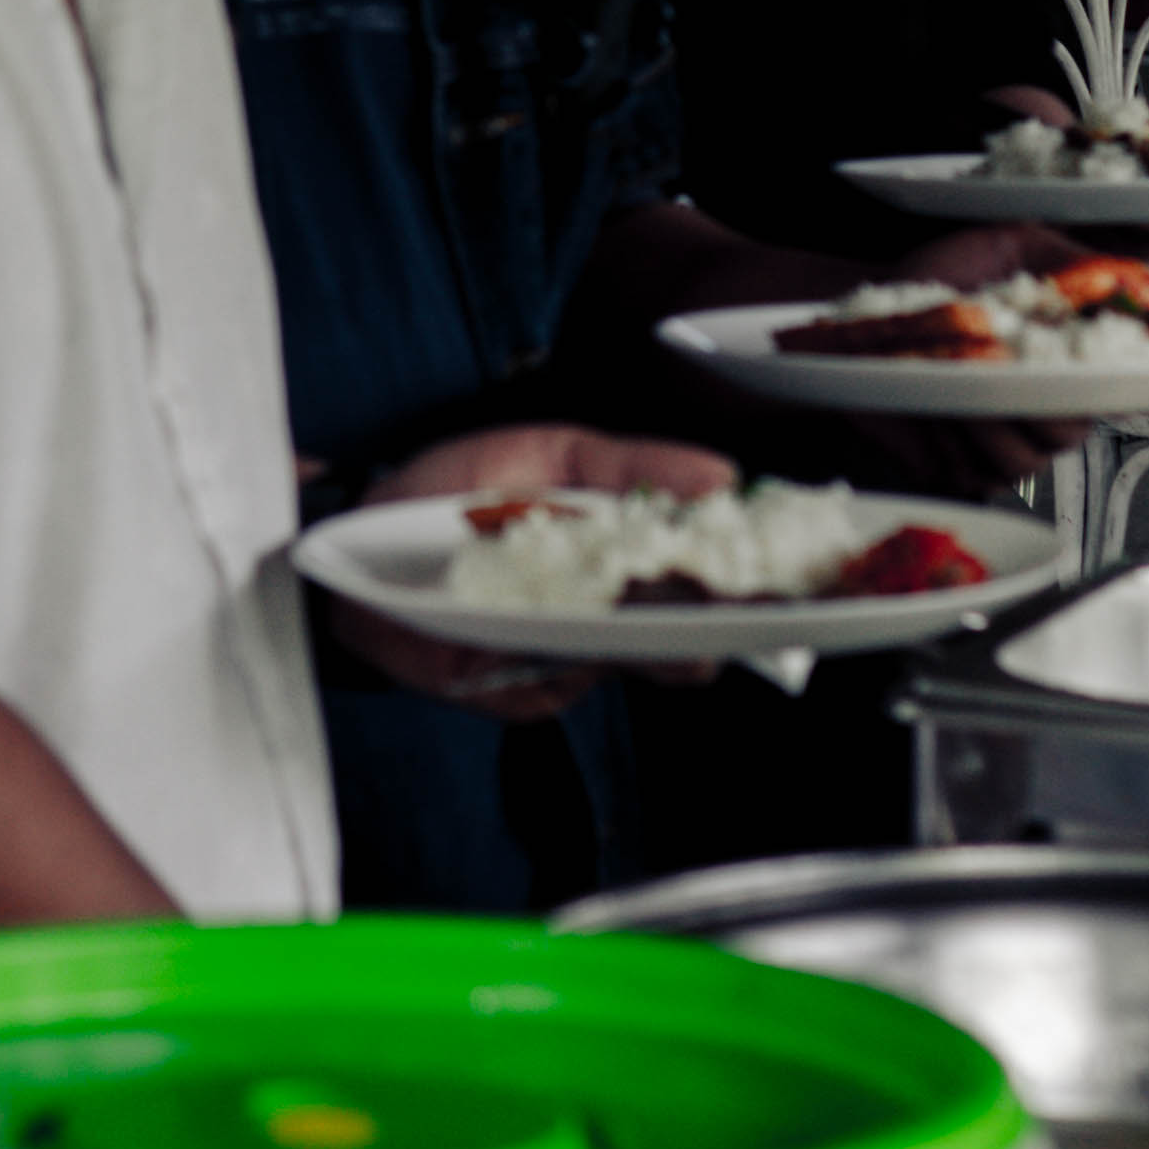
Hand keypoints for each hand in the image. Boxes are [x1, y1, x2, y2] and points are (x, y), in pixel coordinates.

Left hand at [342, 420, 736, 713]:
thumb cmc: (455, 496)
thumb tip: (721, 475)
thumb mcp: (550, 456)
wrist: (355, 546)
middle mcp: (610, 619)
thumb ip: (633, 467)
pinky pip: (556, 684)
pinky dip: (556, 659)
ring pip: (625, 666)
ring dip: (641, 646)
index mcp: (627, 557)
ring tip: (648, 618)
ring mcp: (568, 661)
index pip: (712, 581)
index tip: (793, 581)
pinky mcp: (519, 692)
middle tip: (724, 616)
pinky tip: (543, 632)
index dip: (756, 587)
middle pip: (683, 642)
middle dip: (706, 631)